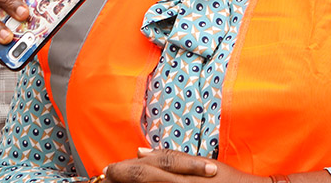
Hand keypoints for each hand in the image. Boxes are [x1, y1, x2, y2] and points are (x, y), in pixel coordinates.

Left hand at [105, 148, 259, 182]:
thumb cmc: (226, 180)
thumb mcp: (202, 165)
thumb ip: (172, 158)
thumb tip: (140, 151)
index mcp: (181, 176)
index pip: (144, 171)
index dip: (122, 170)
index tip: (108, 169)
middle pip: (142, 181)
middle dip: (120, 178)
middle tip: (104, 177)